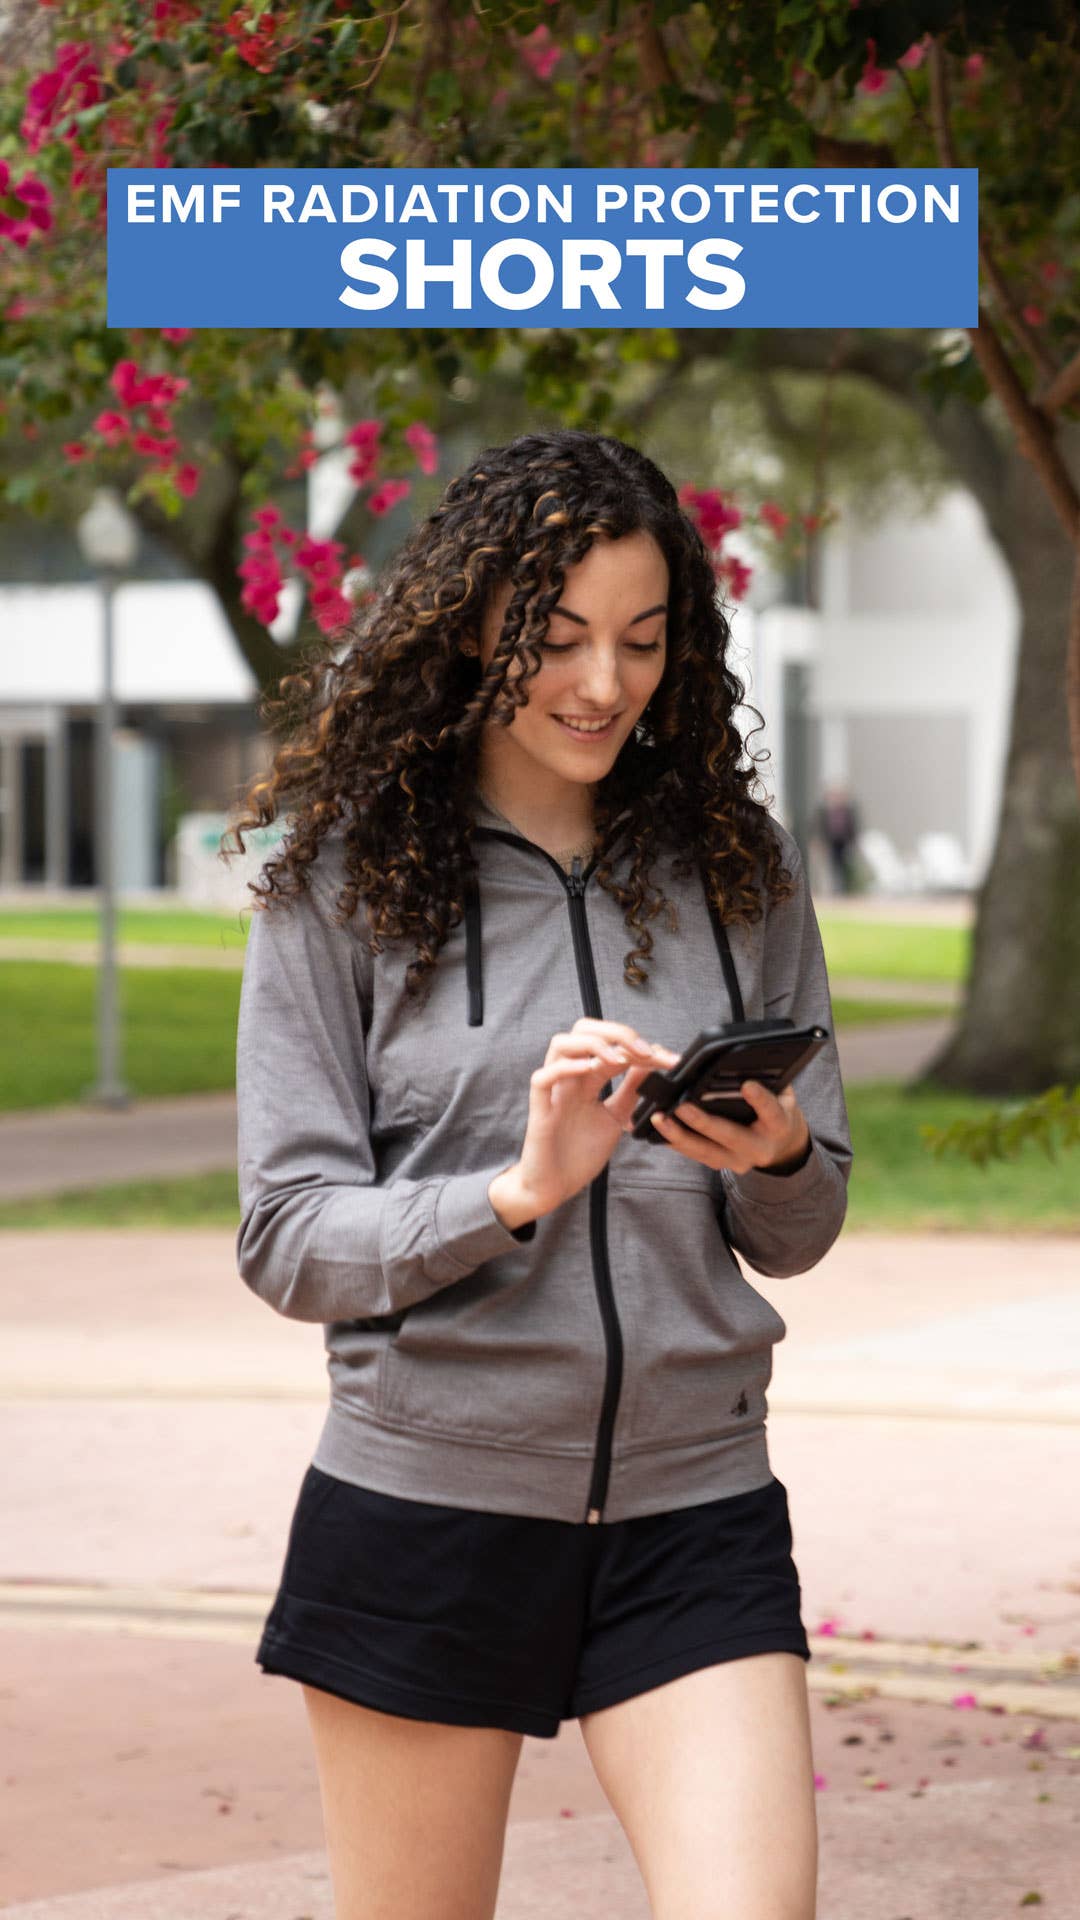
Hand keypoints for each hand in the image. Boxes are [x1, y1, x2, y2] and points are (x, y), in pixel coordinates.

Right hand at [488, 1019, 666, 1226]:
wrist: (555, 1187)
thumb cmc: (579, 1154)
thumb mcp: (615, 1118)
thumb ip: (630, 1092)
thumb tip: (652, 1067)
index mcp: (587, 1079)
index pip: (613, 1046)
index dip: (641, 1046)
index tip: (670, 1060)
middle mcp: (569, 1078)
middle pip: (583, 1030)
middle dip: (616, 1032)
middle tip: (645, 1051)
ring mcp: (553, 1091)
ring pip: (560, 1044)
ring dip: (593, 1044)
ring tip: (620, 1059)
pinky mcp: (539, 1110)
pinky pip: (543, 1078)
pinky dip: (566, 1067)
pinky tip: (591, 1070)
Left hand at [644, 1047, 811, 1175]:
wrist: (782, 1147)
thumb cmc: (777, 1111)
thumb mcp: (782, 1094)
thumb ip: (768, 1079)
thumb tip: (747, 1057)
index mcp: (779, 1126)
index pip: (772, 1112)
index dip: (761, 1100)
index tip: (747, 1085)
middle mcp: (760, 1148)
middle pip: (730, 1136)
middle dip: (703, 1122)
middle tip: (682, 1106)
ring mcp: (739, 1161)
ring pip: (706, 1151)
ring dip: (680, 1135)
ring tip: (659, 1119)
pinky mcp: (721, 1165)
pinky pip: (696, 1155)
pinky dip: (676, 1143)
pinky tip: (658, 1131)